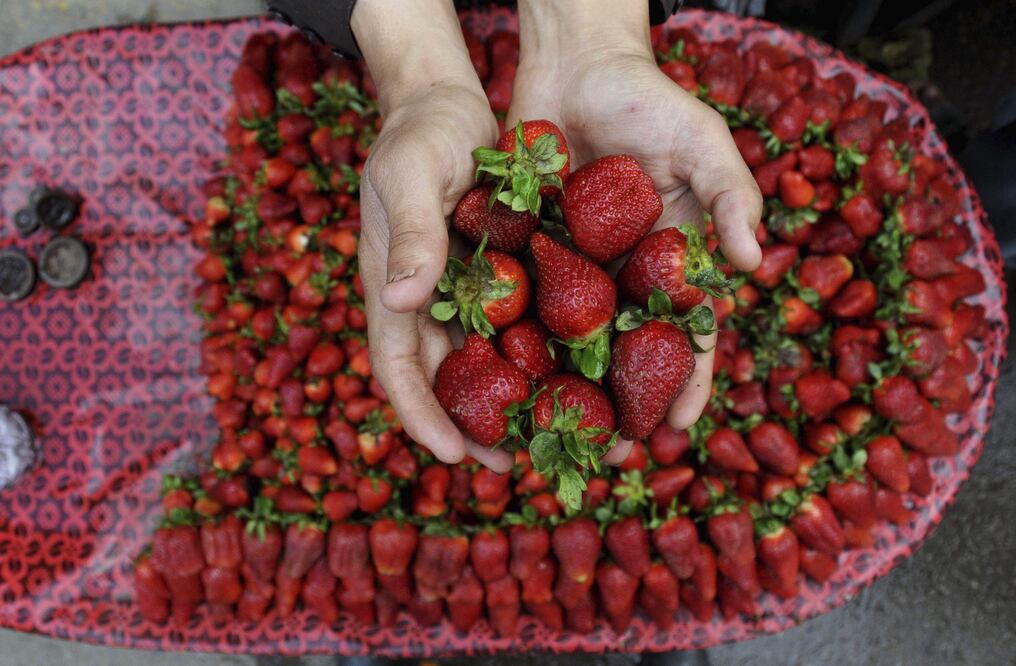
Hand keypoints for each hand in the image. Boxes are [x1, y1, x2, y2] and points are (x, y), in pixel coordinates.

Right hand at [354, 0, 512, 471]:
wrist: (449, 103)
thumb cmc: (418, 134)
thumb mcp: (407, 176)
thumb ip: (409, 234)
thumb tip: (401, 300)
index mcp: (393, 287)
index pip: (399, 366)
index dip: (422, 414)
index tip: (455, 455)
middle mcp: (429, 301)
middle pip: (447, 378)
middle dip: (475, 425)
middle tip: (513, 463)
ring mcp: (465, 292)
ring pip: (487, 360)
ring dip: (514, 400)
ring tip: (552, 436)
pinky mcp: (501, 274)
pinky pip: (522, 323)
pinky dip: (543, 353)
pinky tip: (578, 374)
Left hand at [511, 0, 762, 454]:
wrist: (576, 65)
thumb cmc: (649, 100)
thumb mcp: (703, 141)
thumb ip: (731, 196)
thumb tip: (753, 264)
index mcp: (671, 264)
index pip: (686, 336)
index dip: (685, 383)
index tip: (673, 430)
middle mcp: (623, 278)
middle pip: (625, 357)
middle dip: (616, 409)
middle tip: (605, 458)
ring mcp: (574, 270)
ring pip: (568, 344)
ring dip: (560, 392)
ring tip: (546, 437)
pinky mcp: (527, 255)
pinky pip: (519, 304)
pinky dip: (511, 342)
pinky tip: (496, 381)